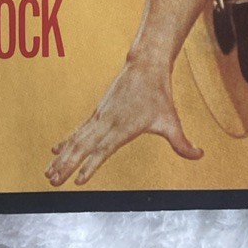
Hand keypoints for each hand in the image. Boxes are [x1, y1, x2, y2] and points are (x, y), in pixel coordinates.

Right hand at [45, 54, 201, 186]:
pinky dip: (66, 141)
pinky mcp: (98, 113)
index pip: (103, 151)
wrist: (145, 65)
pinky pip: (78, 130)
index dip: (91, 166)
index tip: (78, 181)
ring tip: (48, 174)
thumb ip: (182, 143)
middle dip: (66, 165)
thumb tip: (200, 155)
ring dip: (62, 157)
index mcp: (121, 128)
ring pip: (76, 140)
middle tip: (52, 182)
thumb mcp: (171, 120)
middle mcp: (106, 123)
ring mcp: (99, 117)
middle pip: (82, 148)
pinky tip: (55, 150)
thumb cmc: (159, 95)